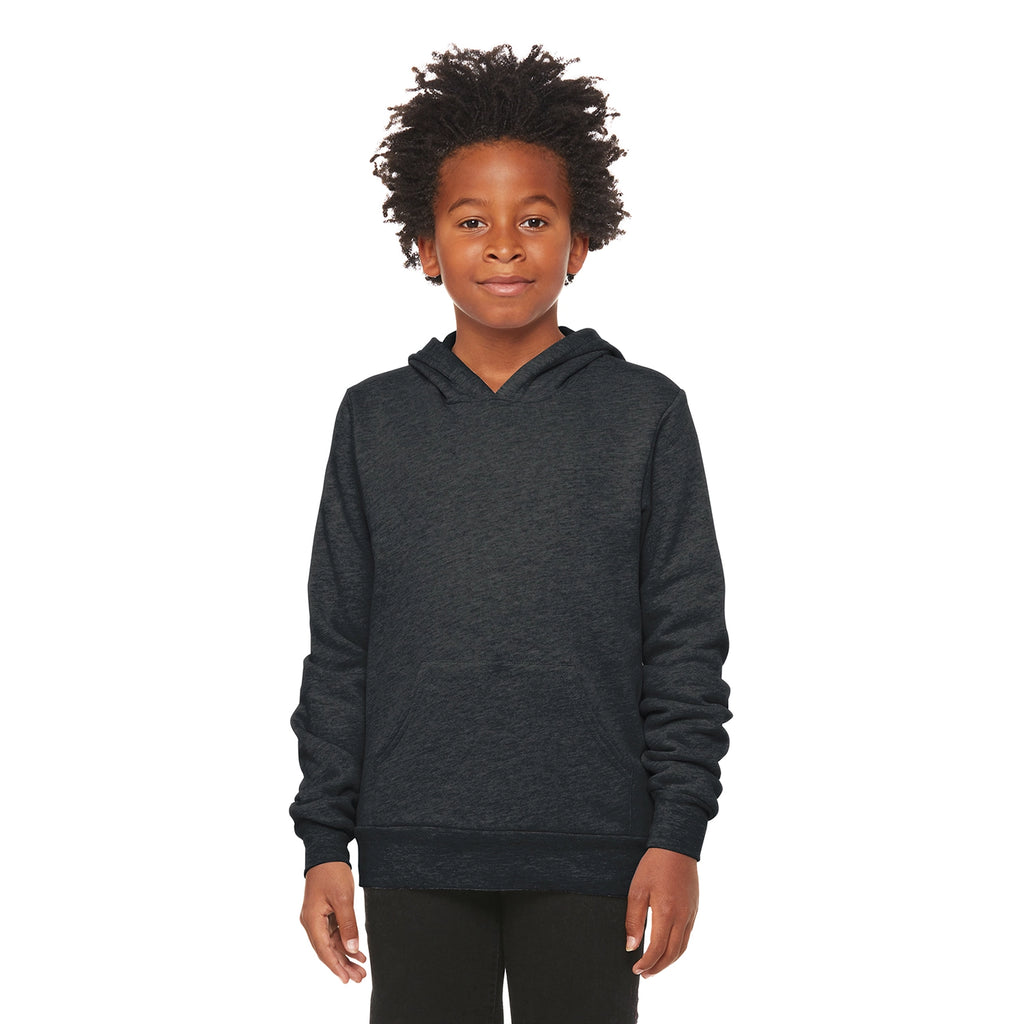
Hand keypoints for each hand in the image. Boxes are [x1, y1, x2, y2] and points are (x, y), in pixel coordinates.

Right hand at [299, 861, 366, 982]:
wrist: (327, 852)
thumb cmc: (332, 872)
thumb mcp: (343, 899)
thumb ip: (348, 925)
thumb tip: (352, 949)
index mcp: (312, 920)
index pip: (323, 950)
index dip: (335, 966)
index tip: (346, 980)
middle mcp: (311, 922)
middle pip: (327, 950)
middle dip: (343, 965)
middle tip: (359, 978)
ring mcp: (316, 918)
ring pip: (331, 943)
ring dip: (345, 956)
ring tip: (361, 969)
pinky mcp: (323, 914)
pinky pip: (333, 933)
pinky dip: (345, 943)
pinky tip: (357, 952)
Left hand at [624, 848, 698, 978]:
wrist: (676, 847)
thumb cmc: (653, 866)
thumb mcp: (637, 890)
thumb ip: (634, 920)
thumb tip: (631, 946)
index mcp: (666, 913)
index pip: (657, 949)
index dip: (646, 963)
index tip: (635, 969)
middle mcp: (682, 917)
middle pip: (672, 954)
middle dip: (658, 967)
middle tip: (644, 974)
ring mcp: (691, 914)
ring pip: (682, 947)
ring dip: (669, 961)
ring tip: (655, 967)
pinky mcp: (694, 909)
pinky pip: (687, 936)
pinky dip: (677, 948)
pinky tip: (667, 948)